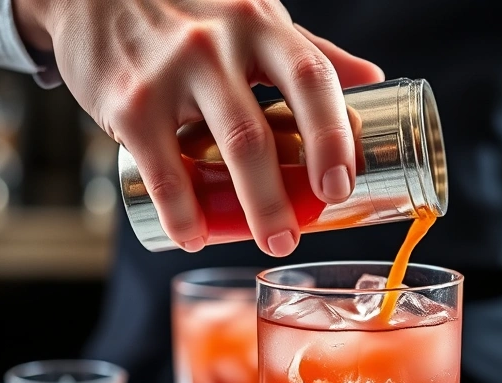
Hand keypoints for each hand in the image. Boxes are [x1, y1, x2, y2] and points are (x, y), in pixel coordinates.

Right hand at [13, 0, 383, 255]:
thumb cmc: (191, 14)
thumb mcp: (254, 20)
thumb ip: (309, 51)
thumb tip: (372, 80)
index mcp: (260, 26)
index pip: (311, 79)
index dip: (333, 135)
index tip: (342, 185)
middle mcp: (217, 45)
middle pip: (261, 132)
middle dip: (284, 196)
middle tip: (296, 237)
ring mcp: (170, 72)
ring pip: (220, 150)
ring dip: (249, 208)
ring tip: (269, 242)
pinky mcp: (129, 102)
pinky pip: (161, 169)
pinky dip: (180, 212)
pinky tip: (194, 237)